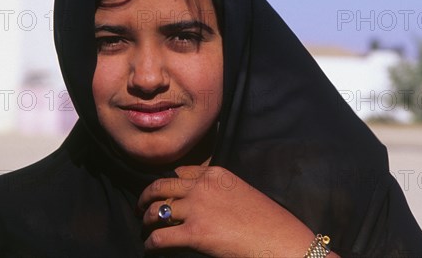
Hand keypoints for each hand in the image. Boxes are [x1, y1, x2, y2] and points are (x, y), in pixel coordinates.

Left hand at [138, 165, 322, 256]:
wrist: (280, 239)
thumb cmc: (267, 221)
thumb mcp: (242, 192)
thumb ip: (219, 191)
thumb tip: (201, 203)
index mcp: (216, 173)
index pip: (180, 172)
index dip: (166, 183)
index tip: (161, 192)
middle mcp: (202, 186)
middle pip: (161, 186)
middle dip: (146, 197)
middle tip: (141, 207)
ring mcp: (197, 208)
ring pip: (156, 210)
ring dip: (146, 220)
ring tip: (145, 227)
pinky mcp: (194, 233)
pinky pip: (160, 237)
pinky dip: (151, 243)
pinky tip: (151, 248)